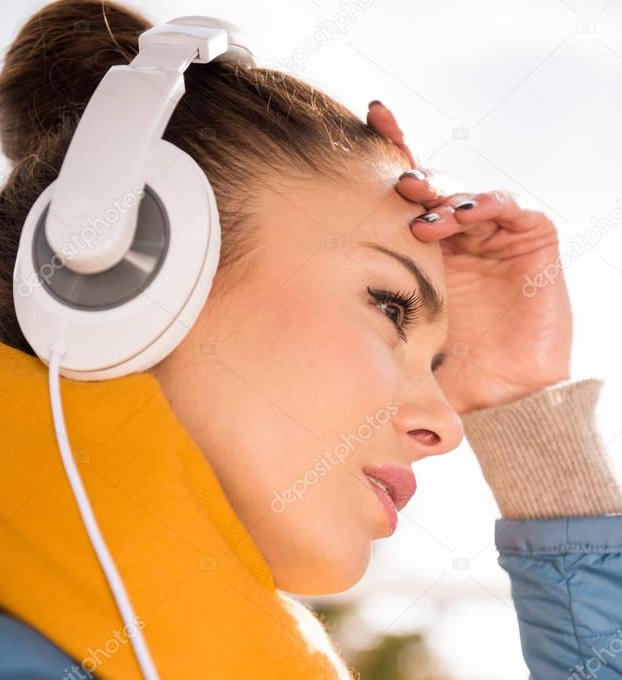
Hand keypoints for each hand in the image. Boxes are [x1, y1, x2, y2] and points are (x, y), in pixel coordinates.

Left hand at [366, 101, 572, 414]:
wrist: (509, 400)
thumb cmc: (454, 374)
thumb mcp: (400, 347)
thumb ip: (366, 332)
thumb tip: (298, 339)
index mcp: (423, 253)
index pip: (401, 199)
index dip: (385, 158)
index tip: (357, 129)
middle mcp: (457, 236)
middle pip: (431, 184)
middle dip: (409, 169)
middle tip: (391, 176)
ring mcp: (494, 234)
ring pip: (464, 192)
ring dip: (442, 193)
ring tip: (419, 208)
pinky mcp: (531, 238)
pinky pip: (508, 206)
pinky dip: (484, 204)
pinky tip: (461, 216)